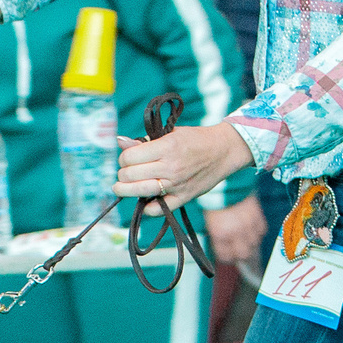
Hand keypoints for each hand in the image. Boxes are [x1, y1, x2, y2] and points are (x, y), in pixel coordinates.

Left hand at [114, 122, 251, 206]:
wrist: (223, 151)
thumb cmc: (194, 139)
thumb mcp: (169, 133)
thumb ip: (144, 141)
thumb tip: (120, 142)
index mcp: (166, 147)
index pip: (129, 157)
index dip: (123, 158)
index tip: (126, 158)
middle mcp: (170, 167)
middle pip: (130, 175)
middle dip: (122, 174)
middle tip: (125, 173)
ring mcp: (177, 184)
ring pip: (140, 191)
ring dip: (125, 190)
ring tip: (121, 188)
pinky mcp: (183, 197)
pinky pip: (158, 209)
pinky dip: (147, 208)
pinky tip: (143, 201)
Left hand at [205, 196, 265, 268]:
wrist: (227, 181)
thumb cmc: (214, 200)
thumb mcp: (209, 220)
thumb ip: (216, 234)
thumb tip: (222, 245)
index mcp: (219, 233)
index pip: (225, 256)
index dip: (226, 258)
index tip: (226, 255)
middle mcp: (235, 232)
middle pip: (244, 254)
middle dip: (240, 255)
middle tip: (237, 251)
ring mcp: (248, 224)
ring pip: (255, 244)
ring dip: (250, 244)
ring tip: (245, 239)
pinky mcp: (258, 216)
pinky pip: (262, 231)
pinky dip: (258, 232)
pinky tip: (252, 229)